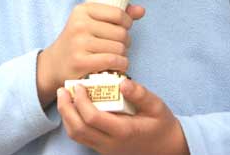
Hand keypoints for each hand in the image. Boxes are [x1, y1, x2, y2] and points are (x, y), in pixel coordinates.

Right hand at [36, 3, 144, 106]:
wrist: (55, 63)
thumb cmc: (79, 40)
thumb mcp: (93, 21)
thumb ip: (117, 14)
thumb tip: (141, 10)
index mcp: (82, 10)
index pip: (118, 13)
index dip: (127, 23)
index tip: (123, 29)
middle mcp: (79, 24)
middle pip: (121, 33)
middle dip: (125, 42)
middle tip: (119, 47)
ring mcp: (79, 43)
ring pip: (119, 48)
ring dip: (123, 55)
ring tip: (116, 56)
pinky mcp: (80, 62)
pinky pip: (112, 61)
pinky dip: (121, 64)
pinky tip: (117, 65)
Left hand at [57, 78, 188, 154]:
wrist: (167, 148)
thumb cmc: (161, 125)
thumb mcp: (157, 106)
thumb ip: (140, 94)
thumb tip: (123, 82)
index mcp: (123, 131)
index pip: (92, 118)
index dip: (81, 101)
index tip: (80, 84)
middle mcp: (110, 143)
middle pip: (77, 129)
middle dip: (66, 108)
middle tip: (63, 89)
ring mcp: (105, 149)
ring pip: (76, 135)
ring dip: (66, 115)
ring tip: (65, 96)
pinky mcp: (103, 148)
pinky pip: (81, 137)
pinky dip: (73, 121)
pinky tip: (75, 107)